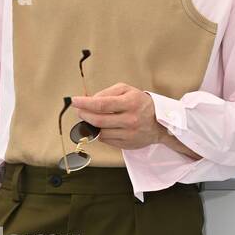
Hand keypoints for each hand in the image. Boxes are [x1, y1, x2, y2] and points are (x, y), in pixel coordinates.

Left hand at [70, 82, 201, 157]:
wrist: (160, 123)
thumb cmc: (141, 103)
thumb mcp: (127, 90)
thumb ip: (107, 93)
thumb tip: (90, 101)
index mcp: (130, 103)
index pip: (102, 104)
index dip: (85, 103)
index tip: (74, 101)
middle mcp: (130, 120)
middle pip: (98, 120)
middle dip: (84, 115)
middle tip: (79, 110)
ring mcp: (129, 134)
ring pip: (100, 132)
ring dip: (89, 125)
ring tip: (88, 118)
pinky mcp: (127, 144)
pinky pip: (106, 140)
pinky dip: (99, 133)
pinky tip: (99, 127)